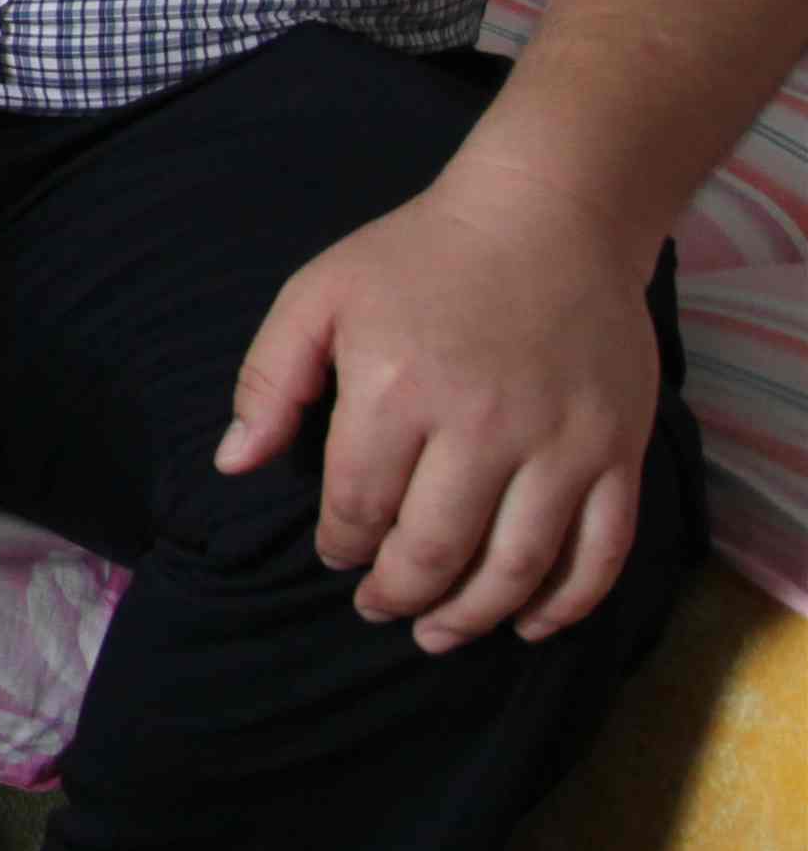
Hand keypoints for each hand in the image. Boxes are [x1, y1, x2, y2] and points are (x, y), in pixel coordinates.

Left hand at [220, 168, 665, 649]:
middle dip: (398, 594)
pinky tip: (528, 623)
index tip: (337, 556)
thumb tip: (233, 465)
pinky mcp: (618, 449)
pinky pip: (601, 550)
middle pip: (435, 549)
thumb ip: (268, 381)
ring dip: (473, 616)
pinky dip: (566, 602)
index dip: (343, 546)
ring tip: (439, 634)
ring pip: (517, 565)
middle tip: (380, 608)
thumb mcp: (318, 296)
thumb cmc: (418, 256)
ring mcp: (560, 442)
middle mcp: (482, 425)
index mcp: (397, 388)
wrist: (549, 215)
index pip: (360, 504)